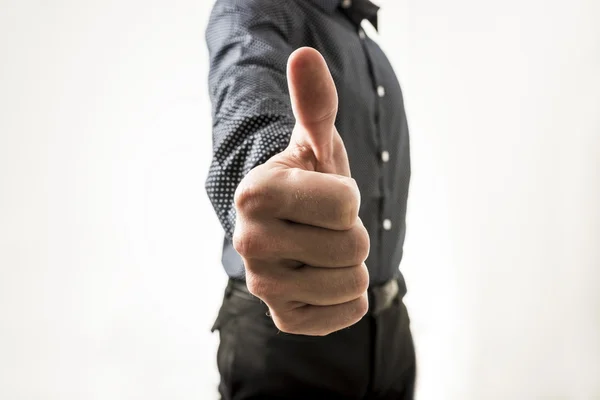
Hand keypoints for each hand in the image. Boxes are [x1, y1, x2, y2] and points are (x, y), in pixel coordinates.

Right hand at [232, 47, 369, 335]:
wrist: (284, 229)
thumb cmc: (306, 182)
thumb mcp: (313, 142)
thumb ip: (314, 103)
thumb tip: (305, 55)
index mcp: (256, 195)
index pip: (346, 203)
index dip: (347, 195)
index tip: (324, 194)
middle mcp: (250, 245)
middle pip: (353, 246)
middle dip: (351, 231)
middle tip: (325, 225)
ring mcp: (265, 288)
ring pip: (355, 282)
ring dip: (351, 263)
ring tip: (322, 250)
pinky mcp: (284, 319)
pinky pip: (349, 313)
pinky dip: (349, 296)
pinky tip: (322, 277)